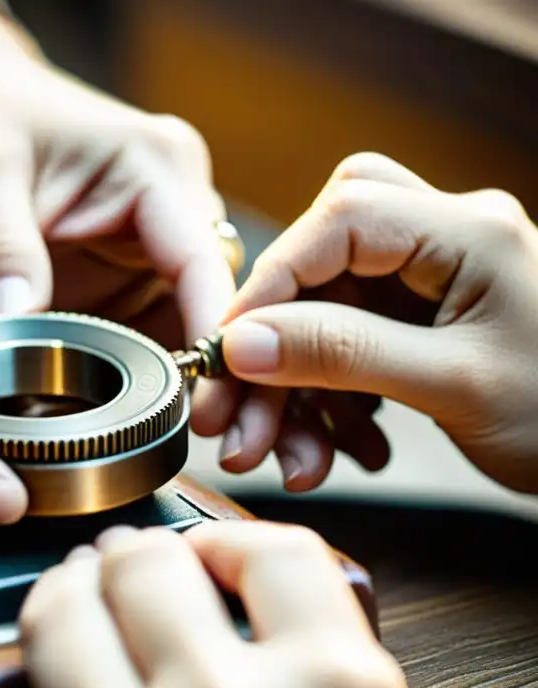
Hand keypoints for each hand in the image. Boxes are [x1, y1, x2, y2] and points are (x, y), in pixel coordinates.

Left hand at [0, 0, 237, 423]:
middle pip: (210, 307)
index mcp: (154, 167)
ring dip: (169, 384)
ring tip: (150, 442)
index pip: (206, 265)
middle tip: (190, 442)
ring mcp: (147, 245)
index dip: (213, 338)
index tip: (203, 407)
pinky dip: (130, 376)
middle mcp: (169, 205)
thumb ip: (1, 253)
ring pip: (182, 330)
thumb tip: (17, 329)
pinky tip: (114, 417)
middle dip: (203, 375)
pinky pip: (140, 334)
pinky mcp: (120, 276)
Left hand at [10, 523, 404, 687]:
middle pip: (147, 559)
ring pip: (60, 605)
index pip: (275, 548)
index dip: (234, 542)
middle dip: (136, 563)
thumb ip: (314, 662)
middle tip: (133, 577)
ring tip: (81, 606)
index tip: (210, 557)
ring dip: (67, 599)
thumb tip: (227, 577)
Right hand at [210, 153, 537, 494]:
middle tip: (236, 421)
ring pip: (324, 312)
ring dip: (295, 388)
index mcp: (467, 231)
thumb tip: (242, 342)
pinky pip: (347, 342)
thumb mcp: (453, 386)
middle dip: (272, 349)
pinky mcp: (423, 318)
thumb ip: (343, 353)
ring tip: (291, 460)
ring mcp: (432, 279)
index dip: (269, 285)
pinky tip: (337, 447)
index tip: (225, 352)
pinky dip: (328, 398)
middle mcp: (444, 240)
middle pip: (320, 267)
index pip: (338, 223)